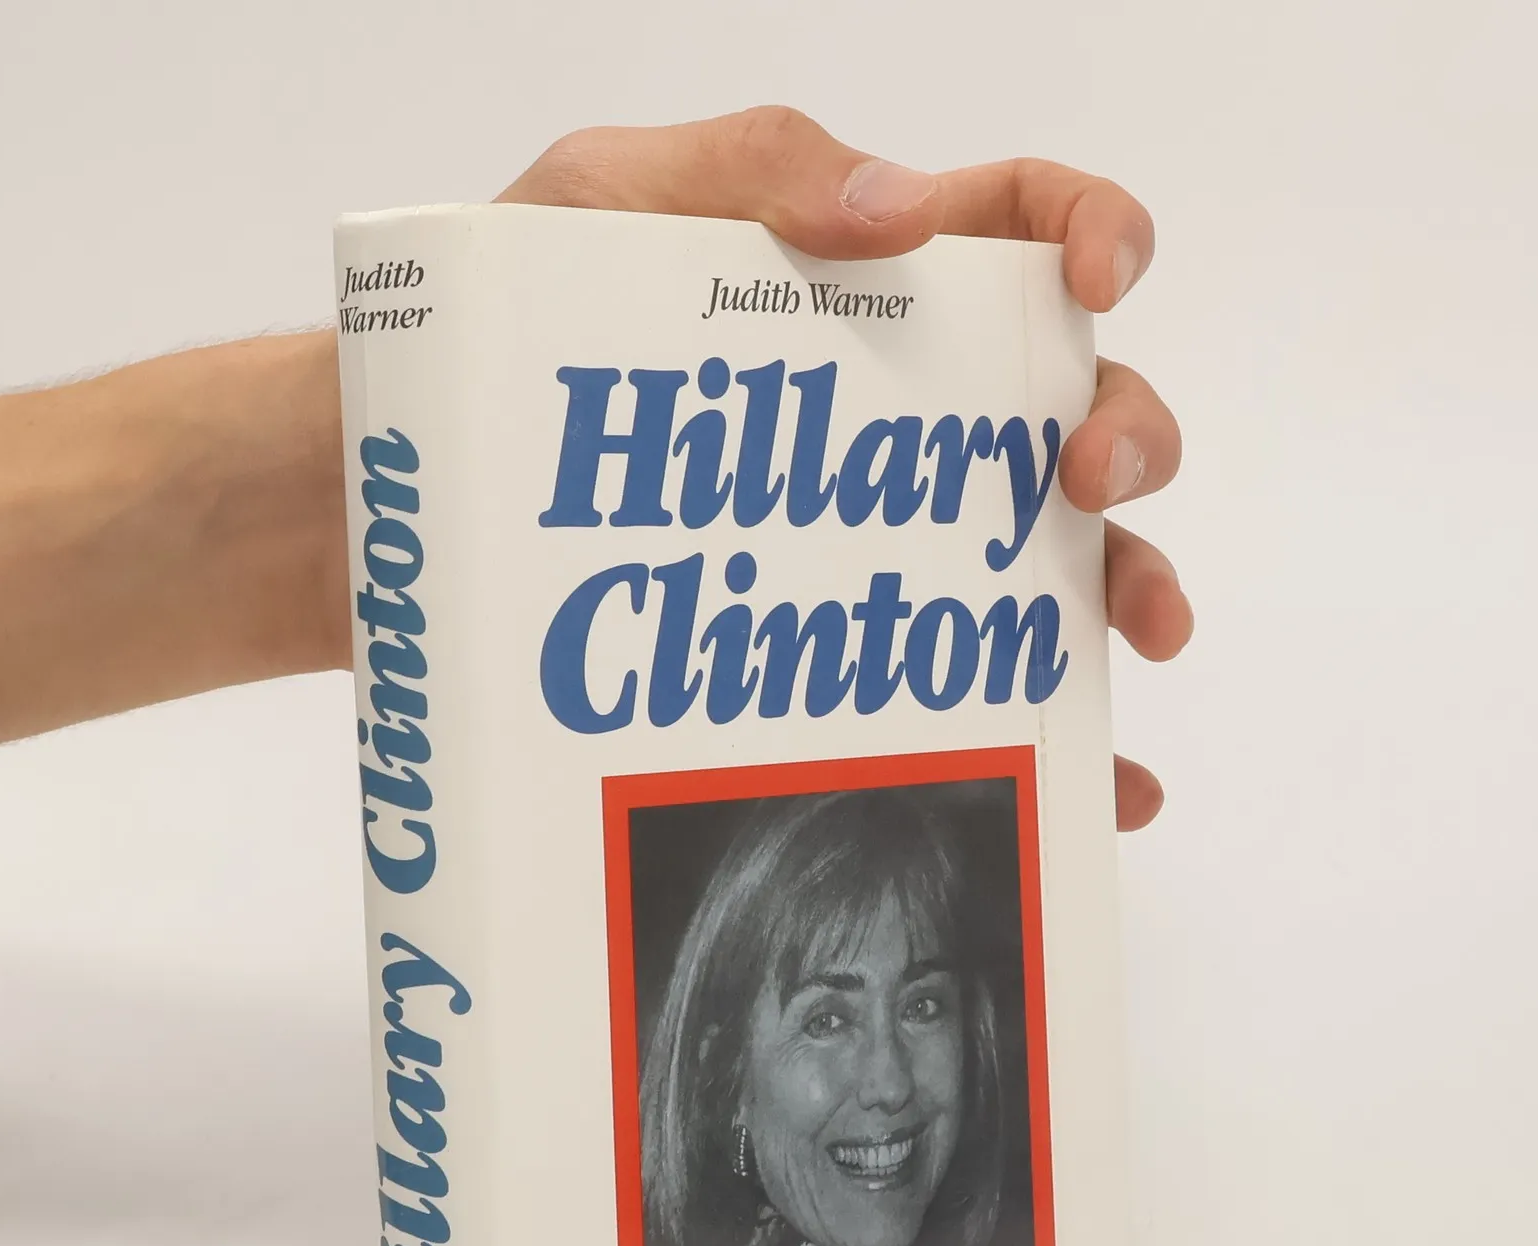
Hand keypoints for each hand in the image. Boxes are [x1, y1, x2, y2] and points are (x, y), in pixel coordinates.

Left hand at [499, 106, 1191, 831]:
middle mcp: (902, 411)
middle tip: (1086, 484)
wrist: (399, 494)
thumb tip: (902, 214)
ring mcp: (881, 539)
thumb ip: (750, 171)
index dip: (1096, 233)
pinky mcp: (842, 649)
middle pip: (1076, 403)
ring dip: (1127, 587)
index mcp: (866, 278)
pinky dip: (1055, 740)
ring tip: (1138, 630)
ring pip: (1056, 554)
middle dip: (1126, 434)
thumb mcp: (604, 199)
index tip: (1099, 281)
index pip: (1023, 227)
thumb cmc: (503, 327)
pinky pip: (971, 693)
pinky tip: (1097, 782)